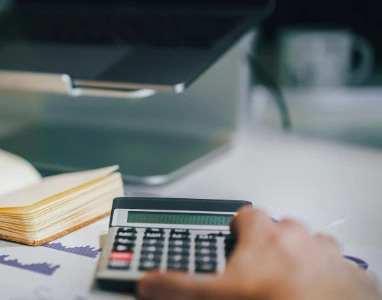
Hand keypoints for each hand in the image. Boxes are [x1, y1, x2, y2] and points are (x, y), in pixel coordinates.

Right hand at [138, 206, 380, 299]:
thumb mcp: (217, 297)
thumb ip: (179, 287)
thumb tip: (149, 283)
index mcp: (265, 237)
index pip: (245, 214)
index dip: (237, 227)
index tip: (232, 240)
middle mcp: (300, 238)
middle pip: (281, 230)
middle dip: (271, 247)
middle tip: (258, 275)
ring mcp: (331, 257)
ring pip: (314, 248)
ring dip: (303, 262)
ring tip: (290, 288)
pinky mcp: (356, 279)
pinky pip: (341, 273)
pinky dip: (331, 283)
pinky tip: (318, 299)